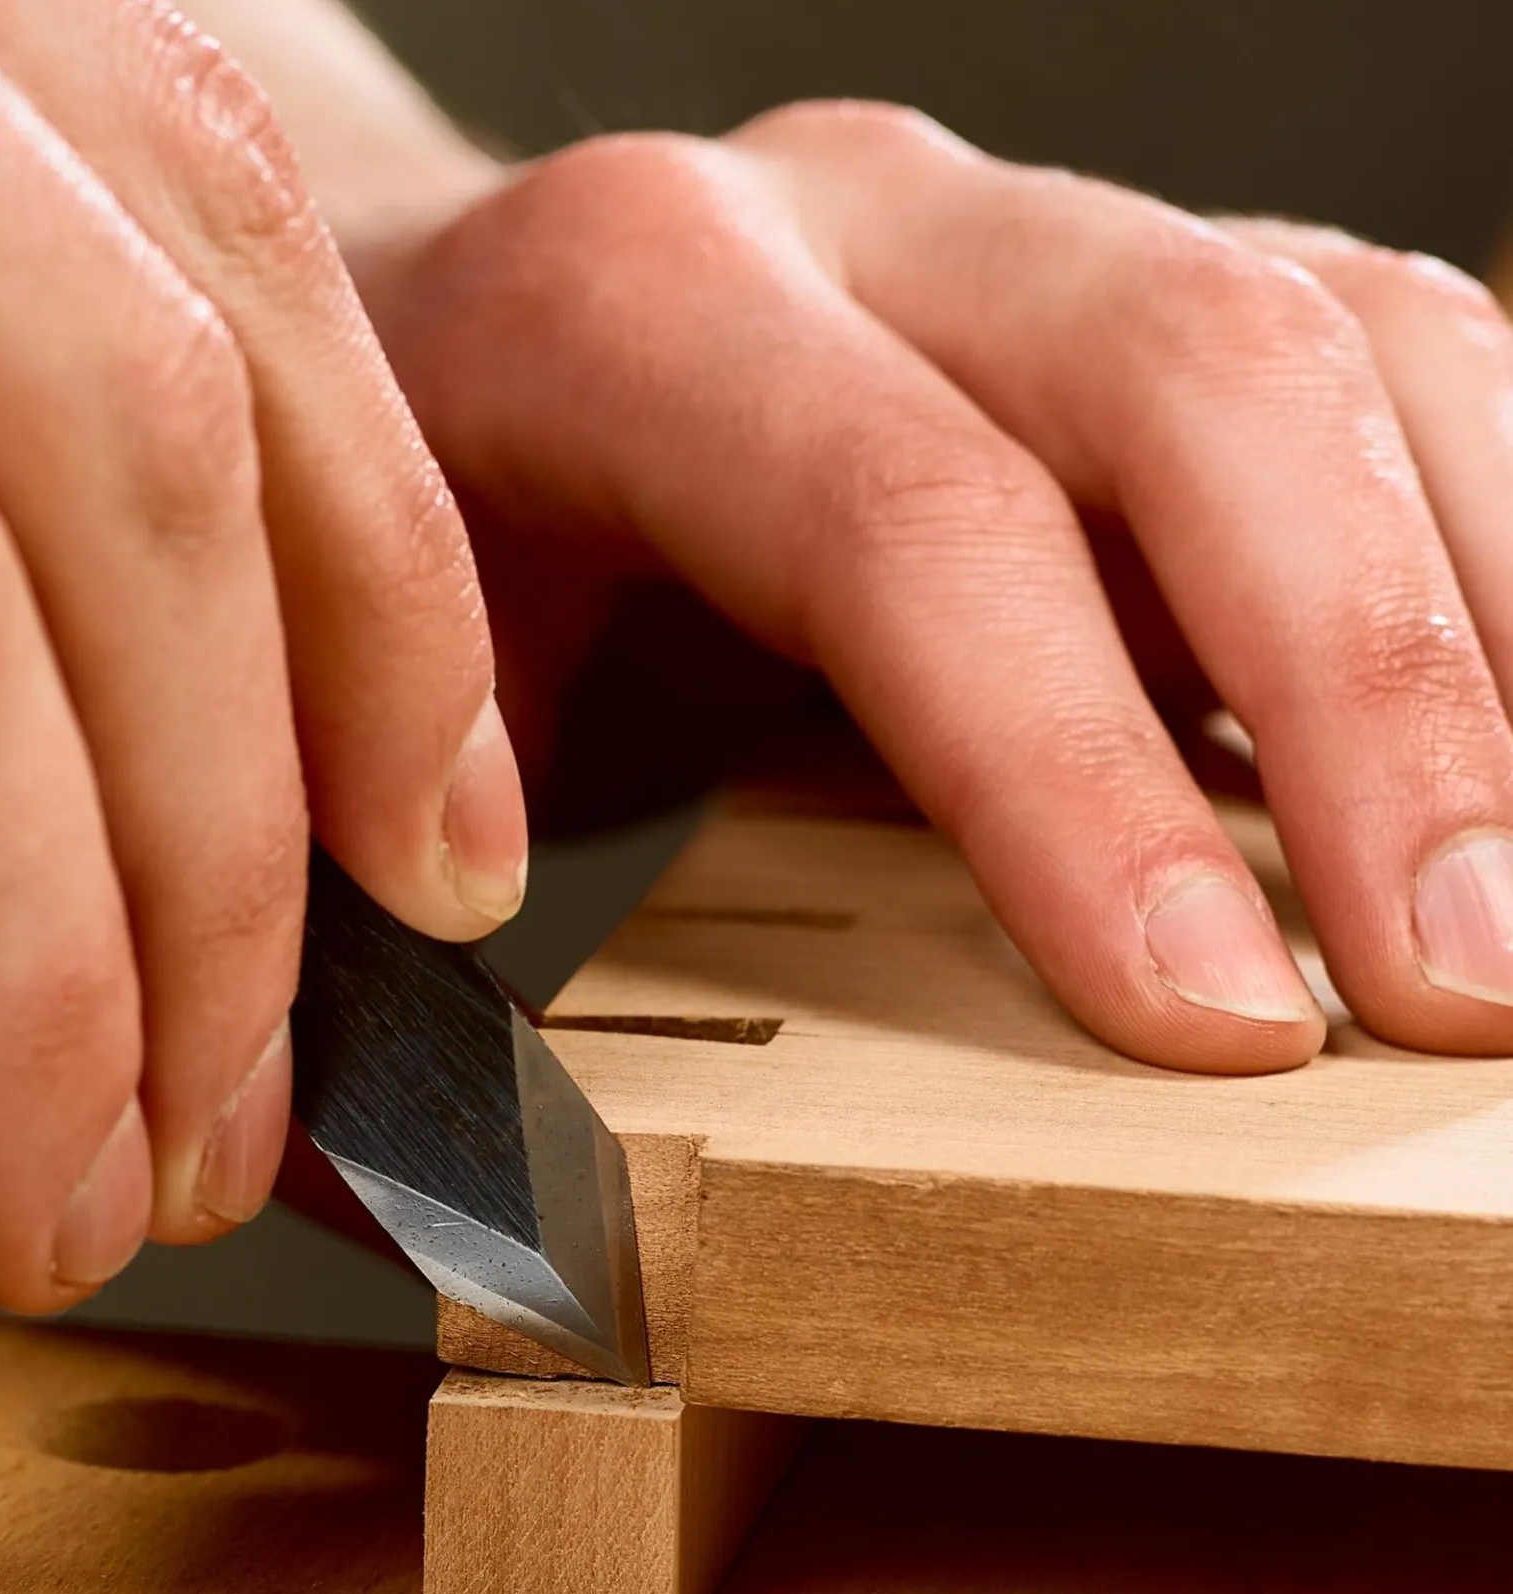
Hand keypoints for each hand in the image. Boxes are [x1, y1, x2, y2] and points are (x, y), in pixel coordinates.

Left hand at [356, 104, 1512, 1073]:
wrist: (416, 336)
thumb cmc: (391, 566)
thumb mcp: (350, 715)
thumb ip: (380, 933)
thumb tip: (465, 1213)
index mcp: (623, 312)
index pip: (901, 521)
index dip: (1080, 783)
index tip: (1219, 1034)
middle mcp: (852, 225)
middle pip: (1197, 376)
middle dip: (1375, 696)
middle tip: (1467, 990)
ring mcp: (1024, 235)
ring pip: (1353, 343)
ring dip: (1492, 624)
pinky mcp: (1142, 296)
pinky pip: (1390, 369)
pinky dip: (1495, 550)